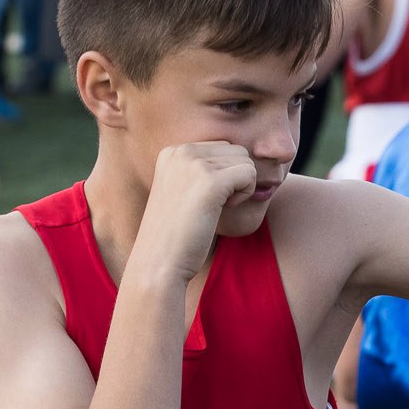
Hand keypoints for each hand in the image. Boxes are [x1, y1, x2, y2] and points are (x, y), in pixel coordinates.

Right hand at [137, 142, 257, 280]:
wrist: (159, 261)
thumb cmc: (177, 233)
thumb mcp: (184, 191)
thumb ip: (205, 170)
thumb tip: (244, 159)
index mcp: (172, 151)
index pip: (222, 146)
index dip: (225, 174)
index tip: (205, 198)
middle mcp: (181, 151)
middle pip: (236, 151)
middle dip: (235, 178)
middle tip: (214, 204)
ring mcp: (194, 163)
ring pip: (245, 161)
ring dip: (240, 187)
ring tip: (216, 208)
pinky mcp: (210, 181)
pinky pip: (249, 174)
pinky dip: (246, 194)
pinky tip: (224, 209)